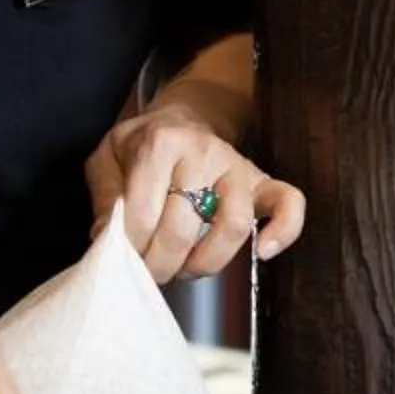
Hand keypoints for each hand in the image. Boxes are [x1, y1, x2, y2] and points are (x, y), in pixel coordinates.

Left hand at [85, 100, 304, 283]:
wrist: (181, 120)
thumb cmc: (140, 147)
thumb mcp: (106, 160)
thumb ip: (105, 197)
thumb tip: (107, 238)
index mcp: (160, 143)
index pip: (142, 213)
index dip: (129, 246)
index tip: (123, 257)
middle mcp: (203, 152)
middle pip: (183, 228)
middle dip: (160, 264)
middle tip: (149, 273)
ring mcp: (237, 167)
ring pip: (232, 227)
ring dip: (204, 262)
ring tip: (182, 270)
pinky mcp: (262, 181)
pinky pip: (289, 204)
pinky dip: (283, 232)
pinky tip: (263, 253)